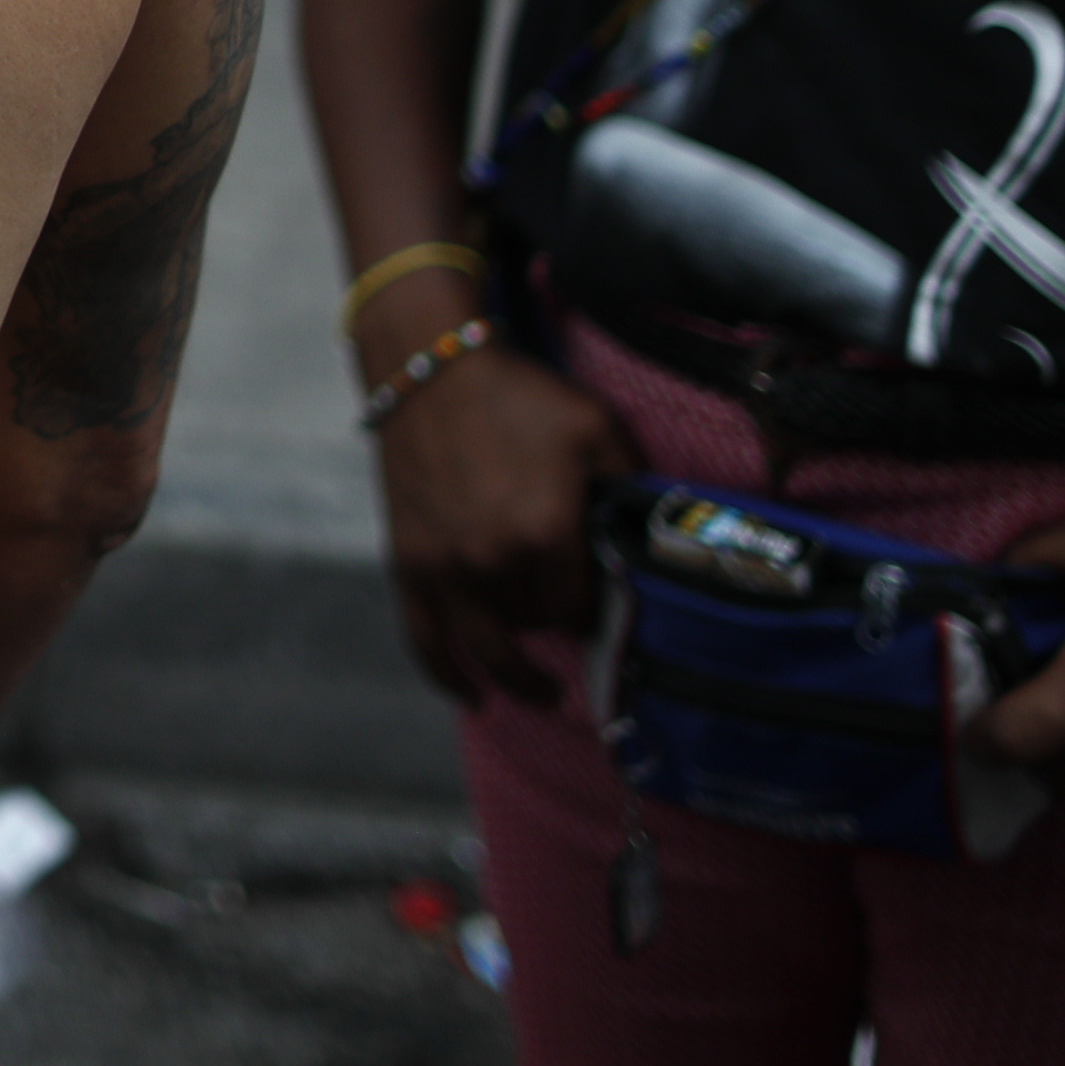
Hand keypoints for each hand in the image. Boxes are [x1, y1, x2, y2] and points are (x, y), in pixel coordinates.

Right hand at [371, 336, 635, 706]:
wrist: (430, 370)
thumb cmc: (519, 395)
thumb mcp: (599, 426)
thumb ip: (633, 485)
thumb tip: (656, 538)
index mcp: (546, 534)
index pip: (582, 607)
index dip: (597, 609)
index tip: (604, 604)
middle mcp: (494, 564)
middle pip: (538, 625)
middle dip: (557, 619)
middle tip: (571, 613)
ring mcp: (446, 569)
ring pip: (490, 646)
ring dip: (518, 671)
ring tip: (542, 690)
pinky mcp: (409, 565)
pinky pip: (426, 641)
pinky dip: (449, 676)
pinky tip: (473, 695)